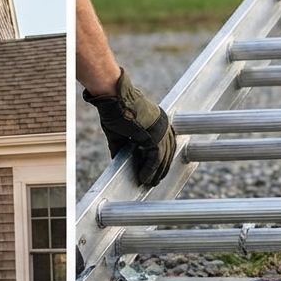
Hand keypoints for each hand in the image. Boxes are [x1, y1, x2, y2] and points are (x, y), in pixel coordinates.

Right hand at [84, 69, 176, 186]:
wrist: (112, 97)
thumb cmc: (114, 110)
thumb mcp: (119, 132)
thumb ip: (122, 147)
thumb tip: (119, 161)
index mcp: (158, 121)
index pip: (165, 144)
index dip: (161, 160)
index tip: (156, 172)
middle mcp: (163, 124)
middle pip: (168, 152)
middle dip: (161, 169)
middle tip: (154, 182)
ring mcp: (161, 129)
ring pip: (164, 157)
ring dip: (157, 172)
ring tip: (149, 183)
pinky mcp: (154, 134)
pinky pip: (156, 157)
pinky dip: (150, 169)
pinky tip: (144, 178)